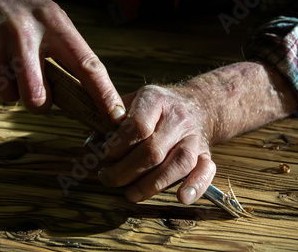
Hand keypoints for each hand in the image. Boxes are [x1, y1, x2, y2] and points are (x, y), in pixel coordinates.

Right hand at [0, 0, 124, 120]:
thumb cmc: (14, 6)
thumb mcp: (47, 14)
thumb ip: (65, 49)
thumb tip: (86, 93)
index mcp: (54, 22)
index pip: (87, 65)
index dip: (104, 94)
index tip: (115, 116)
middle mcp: (25, 32)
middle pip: (39, 98)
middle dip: (38, 102)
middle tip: (33, 86)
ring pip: (11, 97)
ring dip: (10, 87)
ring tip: (4, 58)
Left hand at [97, 84, 216, 204]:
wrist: (196, 103)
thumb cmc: (155, 107)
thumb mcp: (131, 101)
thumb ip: (109, 121)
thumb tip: (91, 146)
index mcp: (156, 100)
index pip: (138, 127)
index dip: (117, 148)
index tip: (103, 157)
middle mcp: (178, 118)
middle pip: (153, 151)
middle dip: (125, 172)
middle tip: (108, 179)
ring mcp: (194, 137)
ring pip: (178, 164)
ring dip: (150, 185)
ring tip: (130, 194)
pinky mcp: (206, 153)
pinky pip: (206, 171)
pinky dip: (196, 186)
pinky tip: (181, 197)